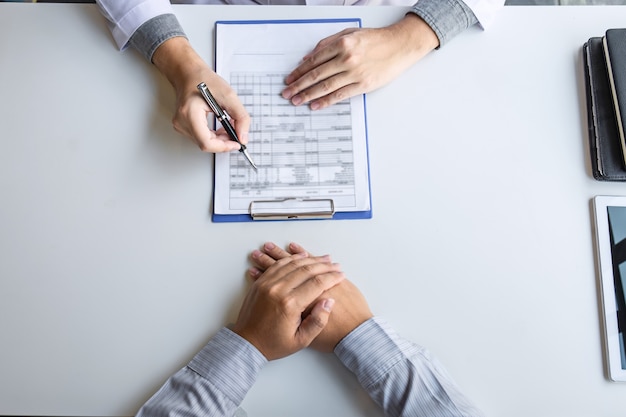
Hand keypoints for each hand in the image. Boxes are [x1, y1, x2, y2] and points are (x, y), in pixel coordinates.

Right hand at [152, 37, 249, 151]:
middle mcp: (182, 122)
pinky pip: (201, 137)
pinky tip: (221, 126)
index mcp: (190, 113)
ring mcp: (180, 125)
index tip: (236, 144)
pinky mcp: (183, 126)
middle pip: (206, 144)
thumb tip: (243, 136)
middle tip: (236, 131)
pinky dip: (214, 135)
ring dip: (220, 138)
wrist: (187, 72)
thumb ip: (240, 117)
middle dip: (224, 141)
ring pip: (204, 142)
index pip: (206, 142)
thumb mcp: (229, 95)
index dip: (223, 146)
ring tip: (229, 125)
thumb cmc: (203, 79)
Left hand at [234, 251, 343, 359]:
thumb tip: (330, 301)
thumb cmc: (273, 344)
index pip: (317, 283)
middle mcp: (278, 290)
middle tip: (336, 265)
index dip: (332, 277)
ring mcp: (267, 284)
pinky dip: (292, 258)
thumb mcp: (301, 341)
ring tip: (323, 259)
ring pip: (292, 264)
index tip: (341, 275)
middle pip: (306, 270)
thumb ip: (318, 322)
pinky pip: (278, 265)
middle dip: (324, 266)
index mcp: (290, 305)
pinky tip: (302, 257)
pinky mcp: (260, 282)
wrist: (246, 343)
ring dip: (310, 259)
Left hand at [281, 14, 438, 109]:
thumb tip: (308, 58)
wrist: (399, 45)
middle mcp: (347, 58)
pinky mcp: (363, 85)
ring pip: (326, 86)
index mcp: (341, 44)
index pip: (313, 60)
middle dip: (298, 85)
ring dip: (308, 95)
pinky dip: (326, 101)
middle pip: (316, 75)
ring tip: (297, 101)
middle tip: (287, 93)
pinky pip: (340, 95)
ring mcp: (355, 73)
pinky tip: (316, 105)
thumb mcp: (349, 33)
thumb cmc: (375, 39)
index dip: (299, 71)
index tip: (289, 79)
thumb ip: (327, 44)